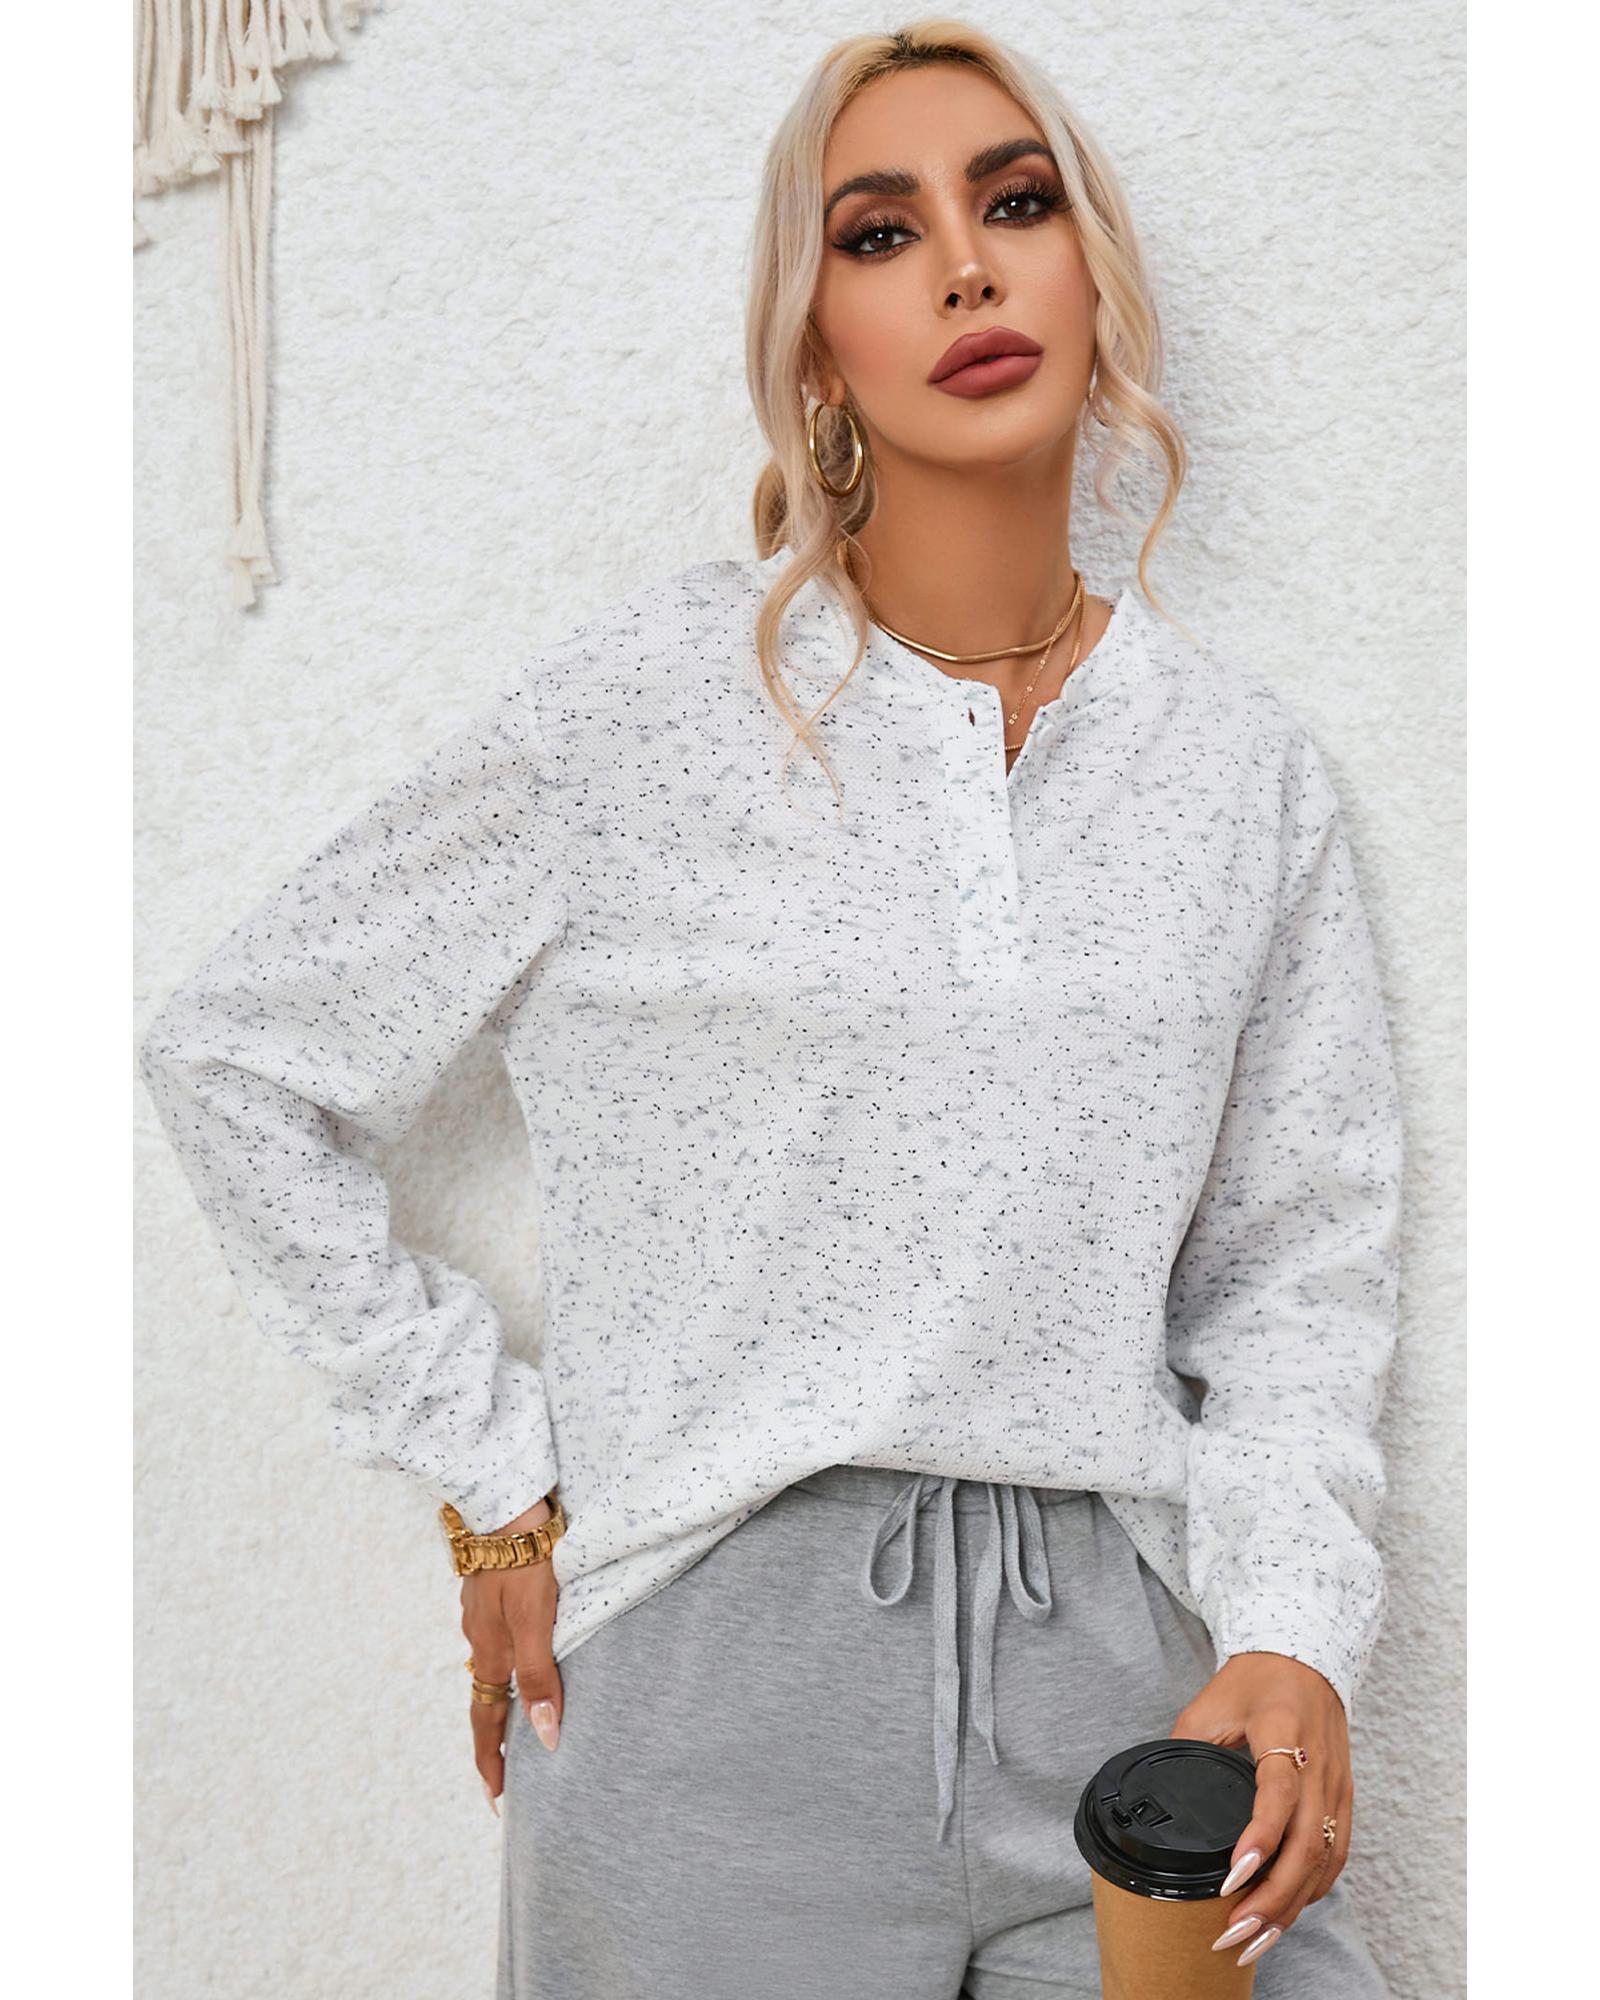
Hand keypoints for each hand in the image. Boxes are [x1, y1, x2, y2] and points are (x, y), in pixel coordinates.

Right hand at [460, 1494, 563, 1816]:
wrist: (504, 1502)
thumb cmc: (525, 1560)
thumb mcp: (537, 1621)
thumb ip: (540, 1676)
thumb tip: (546, 1737)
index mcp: (491, 1652)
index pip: (488, 1722)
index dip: (492, 1762)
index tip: (496, 1801)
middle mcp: (480, 1637)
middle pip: (486, 1698)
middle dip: (495, 1738)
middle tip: (505, 1771)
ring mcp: (481, 1611)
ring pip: (492, 1665)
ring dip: (502, 1697)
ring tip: (518, 1717)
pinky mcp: (490, 1587)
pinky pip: (498, 1636)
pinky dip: (508, 1659)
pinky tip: (522, 1649)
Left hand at [1169, 1651, 1350, 1970]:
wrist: (1305, 1658)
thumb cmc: (1254, 1681)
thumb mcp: (1209, 1704)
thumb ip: (1187, 1749)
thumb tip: (1157, 1799)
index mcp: (1283, 1732)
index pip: (1279, 1794)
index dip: (1258, 1841)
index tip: (1231, 1881)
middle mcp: (1319, 1764)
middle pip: (1307, 1845)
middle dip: (1272, 1899)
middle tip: (1234, 1935)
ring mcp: (1337, 1786)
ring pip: (1324, 1861)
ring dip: (1291, 1908)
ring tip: (1253, 1941)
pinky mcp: (1345, 1801)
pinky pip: (1335, 1857)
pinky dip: (1311, 1892)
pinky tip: (1284, 1915)